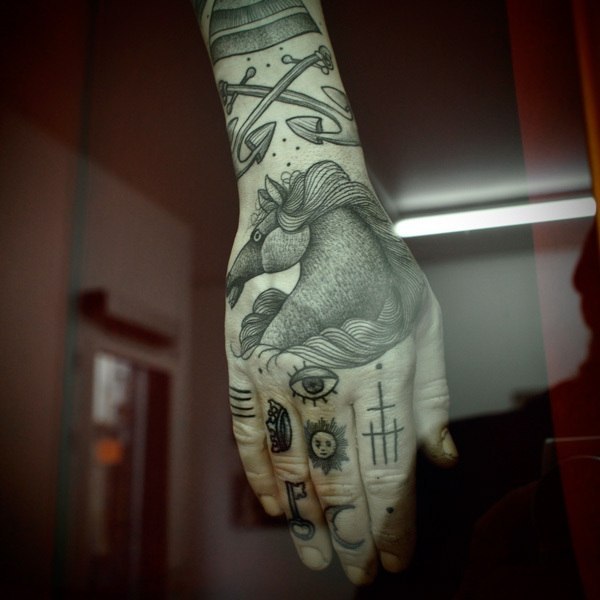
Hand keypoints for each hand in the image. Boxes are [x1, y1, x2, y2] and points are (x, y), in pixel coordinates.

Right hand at [224, 160, 457, 584]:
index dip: (392, 522)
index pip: (389, 468)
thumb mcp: (423, 314)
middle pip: (340, 479)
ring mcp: (279, 368)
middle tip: (356, 572)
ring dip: (305, 517)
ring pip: (293, 465)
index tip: (394, 557)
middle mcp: (329, 376)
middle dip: (351, 534)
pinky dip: (260, 473)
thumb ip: (431, 390)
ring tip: (316, 553)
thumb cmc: (373, 257)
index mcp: (384, 367)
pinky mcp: (243, 357)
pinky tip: (272, 503)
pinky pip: (249, 430)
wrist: (304, 201)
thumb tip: (439, 457)